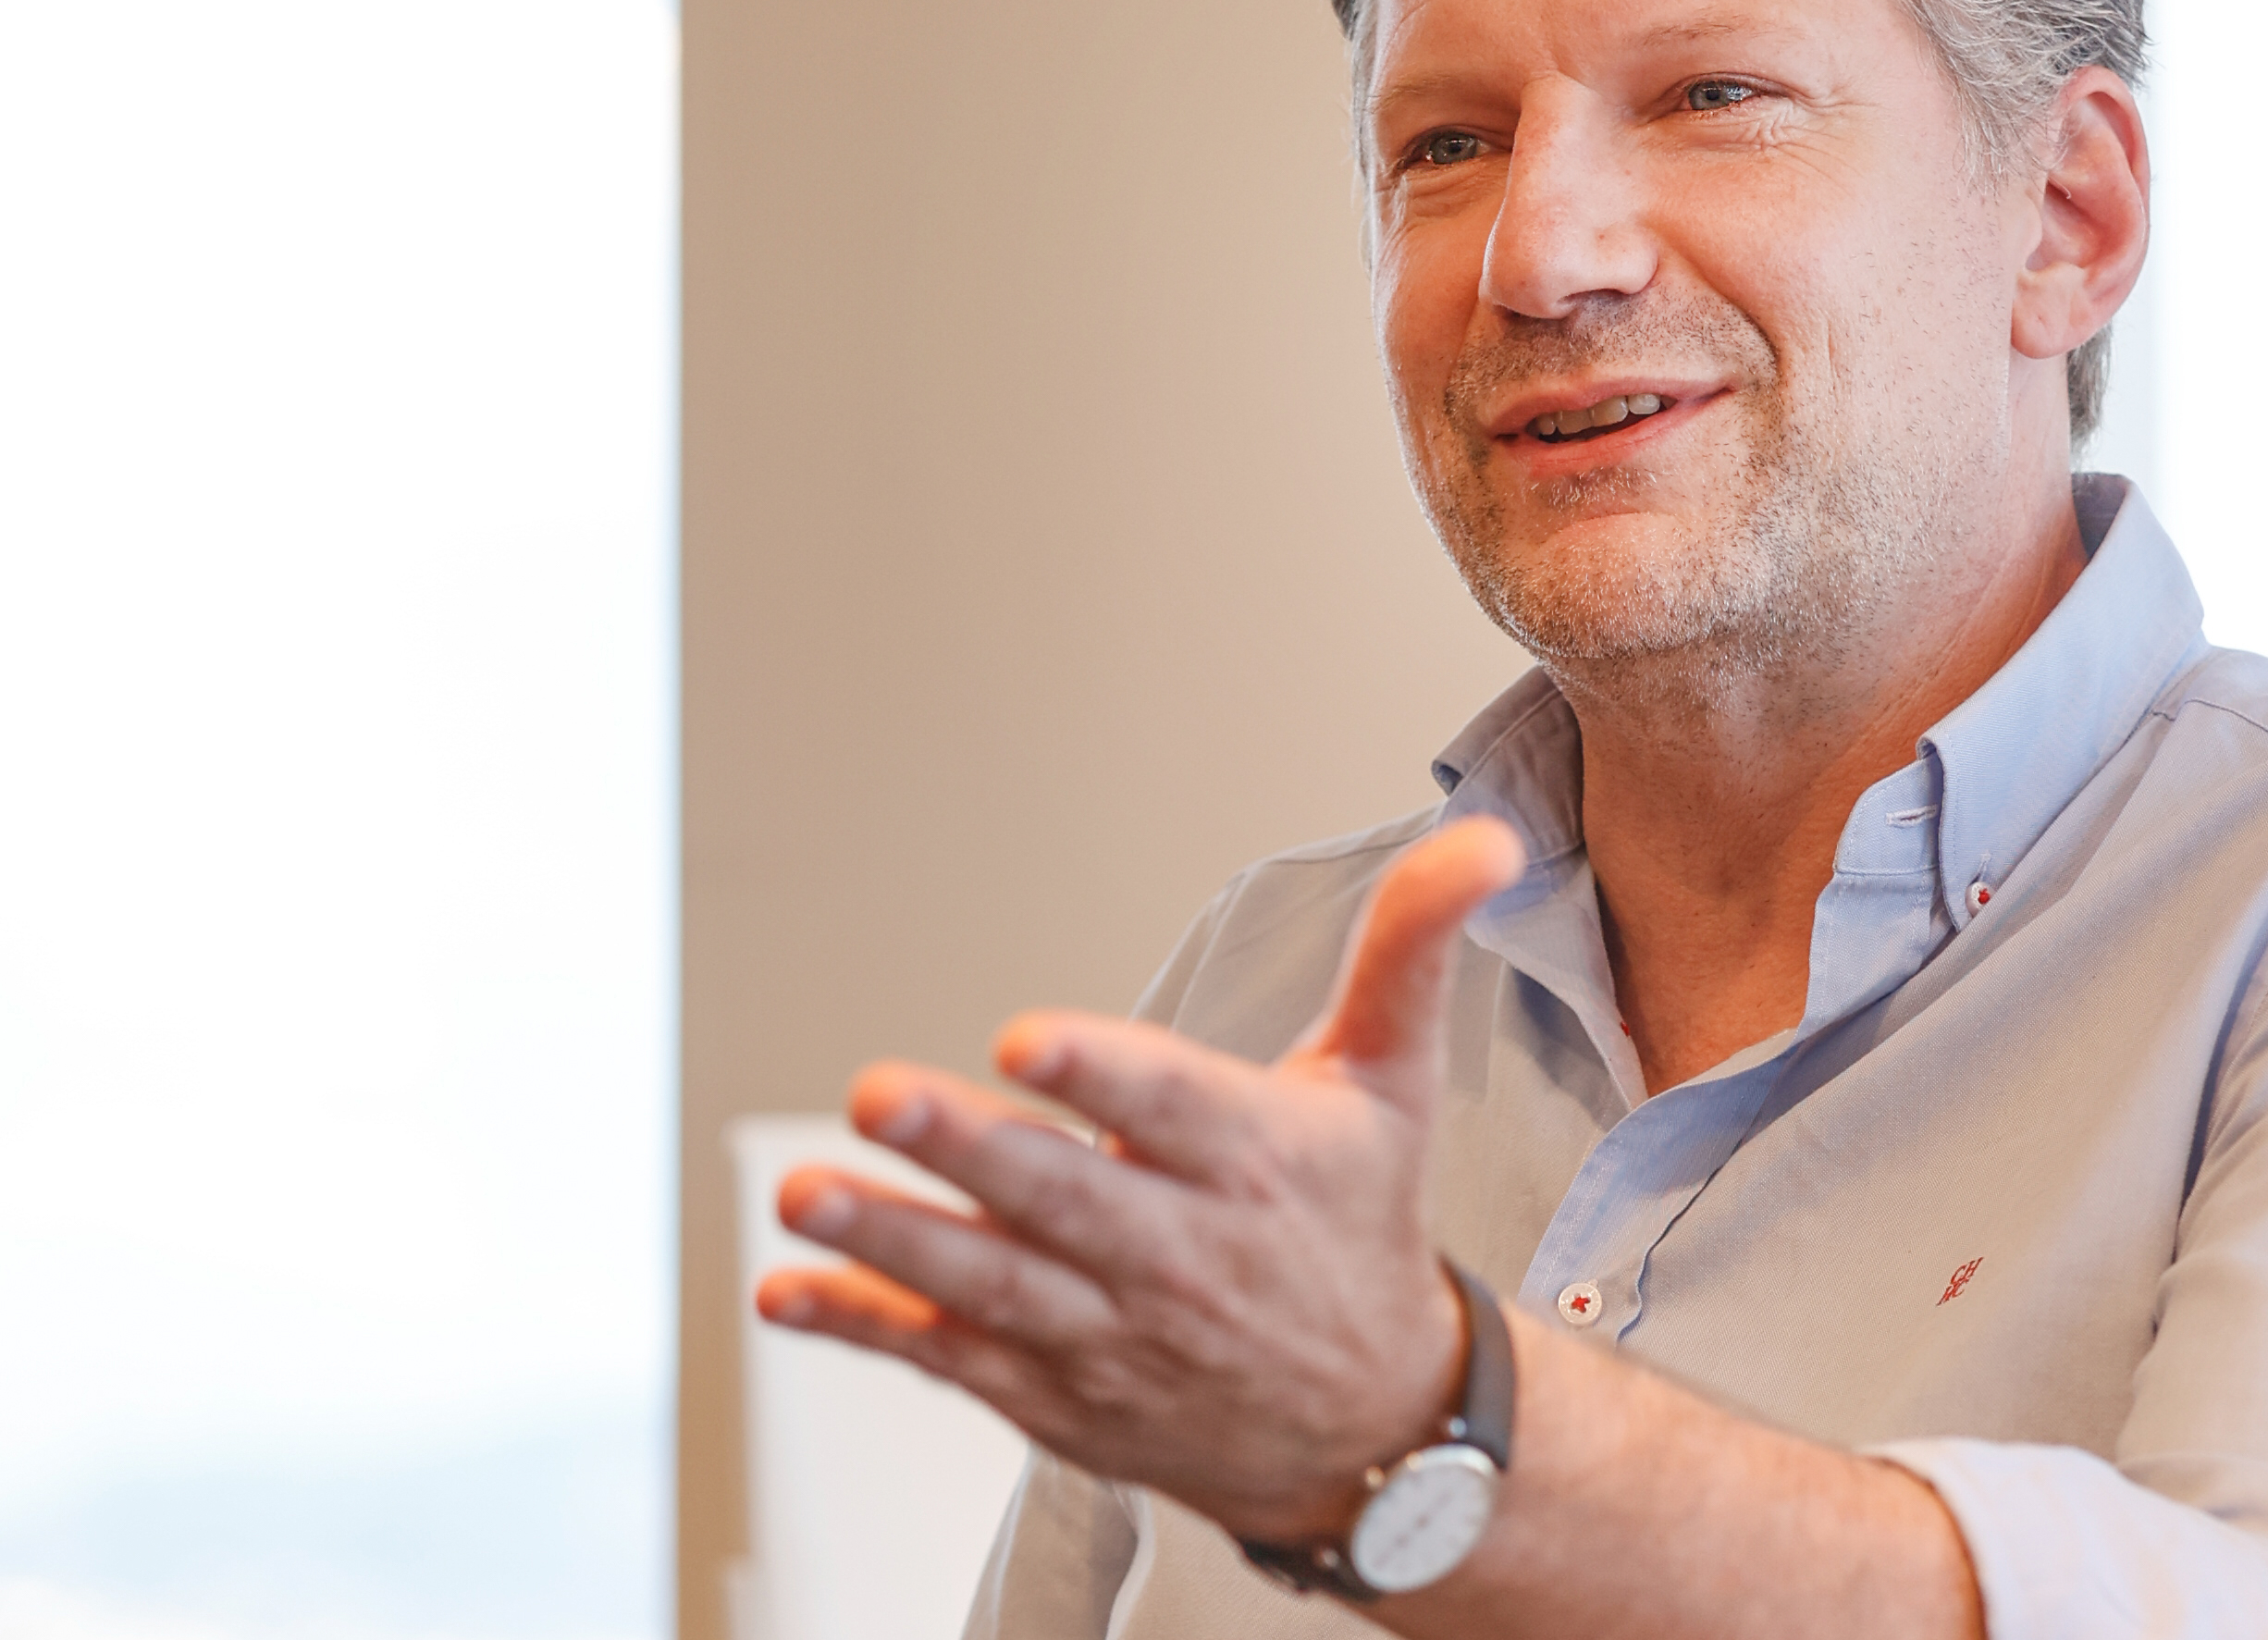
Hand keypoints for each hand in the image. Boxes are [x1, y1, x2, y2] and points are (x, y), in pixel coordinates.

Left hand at [756, 816, 1527, 1540]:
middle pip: (1061, 1195)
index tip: (1030, 1037)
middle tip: (875, 1095)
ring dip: (890, 1239)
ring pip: (990, 1282)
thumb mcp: (1393, 1082)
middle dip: (964, 1148)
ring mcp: (1109, 1330)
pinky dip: (864, 1325)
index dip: (1100, 1071)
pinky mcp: (1055, 1391)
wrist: (1373, 1428)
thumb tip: (1481, 840)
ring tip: (804, 1194)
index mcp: (1253, 1160)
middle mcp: (1177, 1250)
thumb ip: (1408, 949)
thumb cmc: (1361, 1228)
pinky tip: (786, 1291)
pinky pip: (948, 1357)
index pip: (1172, 1106)